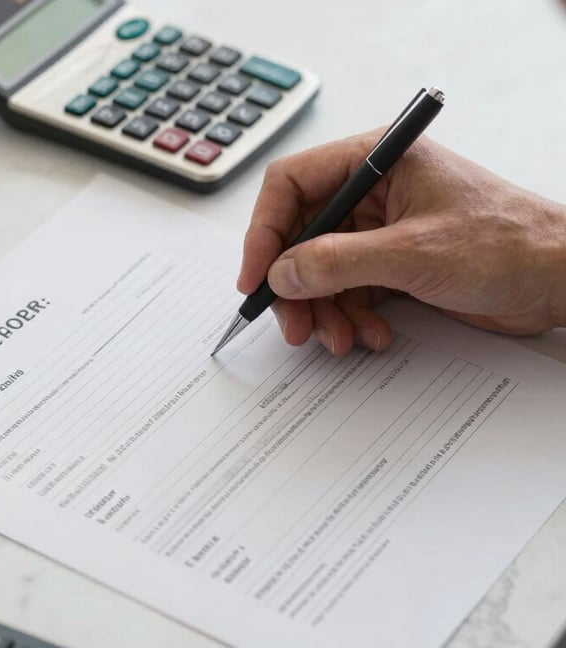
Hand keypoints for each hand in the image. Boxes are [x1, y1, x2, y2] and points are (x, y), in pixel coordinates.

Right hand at [239, 132, 565, 353]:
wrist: (557, 279)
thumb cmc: (508, 244)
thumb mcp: (414, 254)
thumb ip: (339, 262)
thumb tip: (283, 272)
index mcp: (378, 162)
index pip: (293, 184)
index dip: (265, 232)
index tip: (256, 278)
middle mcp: (375, 193)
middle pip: (303, 236)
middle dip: (297, 286)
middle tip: (295, 326)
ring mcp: (383, 231)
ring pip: (323, 272)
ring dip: (325, 312)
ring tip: (341, 341)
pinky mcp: (394, 265)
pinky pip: (351, 293)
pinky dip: (353, 319)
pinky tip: (374, 336)